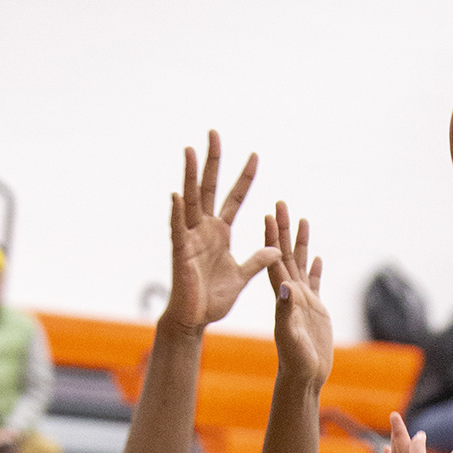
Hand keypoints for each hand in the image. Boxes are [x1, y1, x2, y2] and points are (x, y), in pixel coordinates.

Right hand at [164, 132, 281, 335]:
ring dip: (189, 176)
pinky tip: (176, 195)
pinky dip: (176, 212)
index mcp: (220, 233)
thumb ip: (257, 261)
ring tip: (189, 151)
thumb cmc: (213, 298)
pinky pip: (177, 229)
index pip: (234, 198)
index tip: (255, 156)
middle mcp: (204, 229)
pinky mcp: (180, 252)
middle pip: (208, 188)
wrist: (196, 319)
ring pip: (190, 201)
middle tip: (215, 133)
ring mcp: (190, 237)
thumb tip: (276, 248)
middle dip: (213, 162)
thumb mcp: (242, 277)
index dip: (244, 178)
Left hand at [265, 201, 331, 390]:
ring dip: (300, 242)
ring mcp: (302, 300)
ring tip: (302, 219)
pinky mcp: (316, 309)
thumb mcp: (290, 335)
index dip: (271, 238)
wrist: (304, 376)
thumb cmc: (295, 360)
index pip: (274, 260)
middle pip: (286, 254)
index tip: (268, 214)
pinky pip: (315, 283)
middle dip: (283, 229)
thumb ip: (287, 311)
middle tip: (280, 203)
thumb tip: (285, 286)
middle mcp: (290, 294)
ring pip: (301, 264)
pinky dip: (315, 268)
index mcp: (281, 297)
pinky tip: (317, 256)